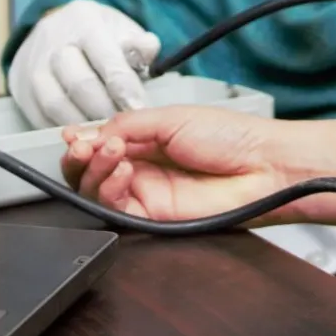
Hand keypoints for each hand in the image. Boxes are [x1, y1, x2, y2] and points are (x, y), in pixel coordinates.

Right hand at [8, 0, 158, 126]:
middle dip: (105, 110)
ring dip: (83, 124)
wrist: (56, 28)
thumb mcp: (122, 28)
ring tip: (104, 136)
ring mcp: (33, 65)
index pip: (106, 59)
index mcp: (84, 22)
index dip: (124, 88)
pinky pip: (40, 117)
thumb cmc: (98, 35)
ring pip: (56, 104)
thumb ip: (139, 43)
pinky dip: (62, 129)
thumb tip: (148, 50)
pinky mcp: (21, 89)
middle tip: (124, 129)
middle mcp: (53, 41)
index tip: (140, 110)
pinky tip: (82, 137)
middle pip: (79, 84)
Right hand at [60, 107, 300, 222]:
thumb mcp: (170, 118)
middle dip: (80, 158)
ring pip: (96, 192)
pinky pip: (116, 210)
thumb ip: (126, 125)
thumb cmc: (230, 136)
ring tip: (111, 152)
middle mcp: (142, 169)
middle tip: (85, 146)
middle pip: (90, 172)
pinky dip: (110, 190)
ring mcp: (147, 194)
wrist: (261, 164)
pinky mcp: (153, 217)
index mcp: (145, 141)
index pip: (99, 144)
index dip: (82, 141)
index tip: (74, 135)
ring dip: (94, 170)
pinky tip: (123, 171)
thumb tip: (88, 134)